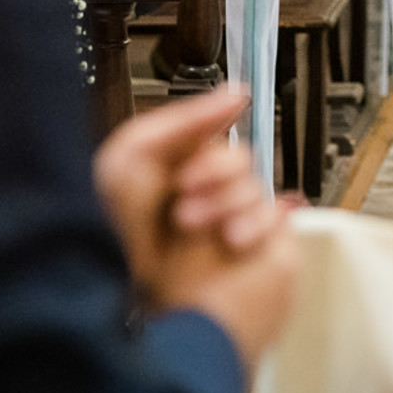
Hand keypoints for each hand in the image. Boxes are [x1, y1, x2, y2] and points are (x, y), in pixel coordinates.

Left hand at [92, 87, 299, 363]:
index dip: (205, 148)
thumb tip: (237, 95)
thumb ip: (185, 119)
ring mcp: (230, 230)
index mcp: (174, 175)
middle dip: (215, 177)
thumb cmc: (115, 235)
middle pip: (242, 160)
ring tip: (196, 230)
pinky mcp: (256, 255)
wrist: (124, 297)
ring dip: (228, 204)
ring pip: (258, 189)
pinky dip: (255, 227)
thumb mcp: (132, 156)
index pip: (213, 140)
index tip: (184, 171)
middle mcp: (204, 201)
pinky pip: (278, 220)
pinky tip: (231, 241)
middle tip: (183, 204)